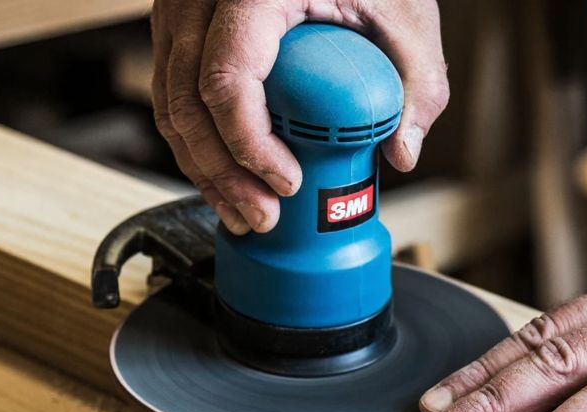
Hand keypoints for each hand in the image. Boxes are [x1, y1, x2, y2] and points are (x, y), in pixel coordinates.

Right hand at [150, 0, 448, 233]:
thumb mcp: (405, 13)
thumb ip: (417, 83)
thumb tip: (402, 152)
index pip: (228, 79)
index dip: (249, 145)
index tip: (286, 182)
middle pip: (186, 102)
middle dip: (221, 175)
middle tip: (261, 216)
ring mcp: (180, 8)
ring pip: (168, 104)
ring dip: (201, 168)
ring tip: (242, 211)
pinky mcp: (178, 25)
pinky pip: (171, 92)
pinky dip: (195, 141)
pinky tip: (225, 178)